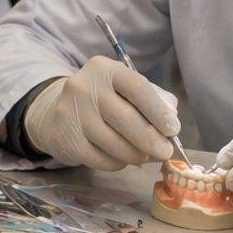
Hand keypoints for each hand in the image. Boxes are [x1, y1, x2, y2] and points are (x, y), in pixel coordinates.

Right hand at [23, 57, 180, 169]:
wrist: (59, 111)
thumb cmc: (104, 100)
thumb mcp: (126, 90)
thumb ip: (154, 99)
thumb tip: (172, 119)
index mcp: (105, 69)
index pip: (138, 87)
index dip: (159, 111)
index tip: (173, 129)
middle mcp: (84, 86)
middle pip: (126, 119)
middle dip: (152, 140)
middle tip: (165, 152)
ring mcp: (70, 112)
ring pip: (114, 144)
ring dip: (136, 155)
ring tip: (142, 156)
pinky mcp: (64, 138)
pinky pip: (100, 159)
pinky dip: (117, 163)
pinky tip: (120, 157)